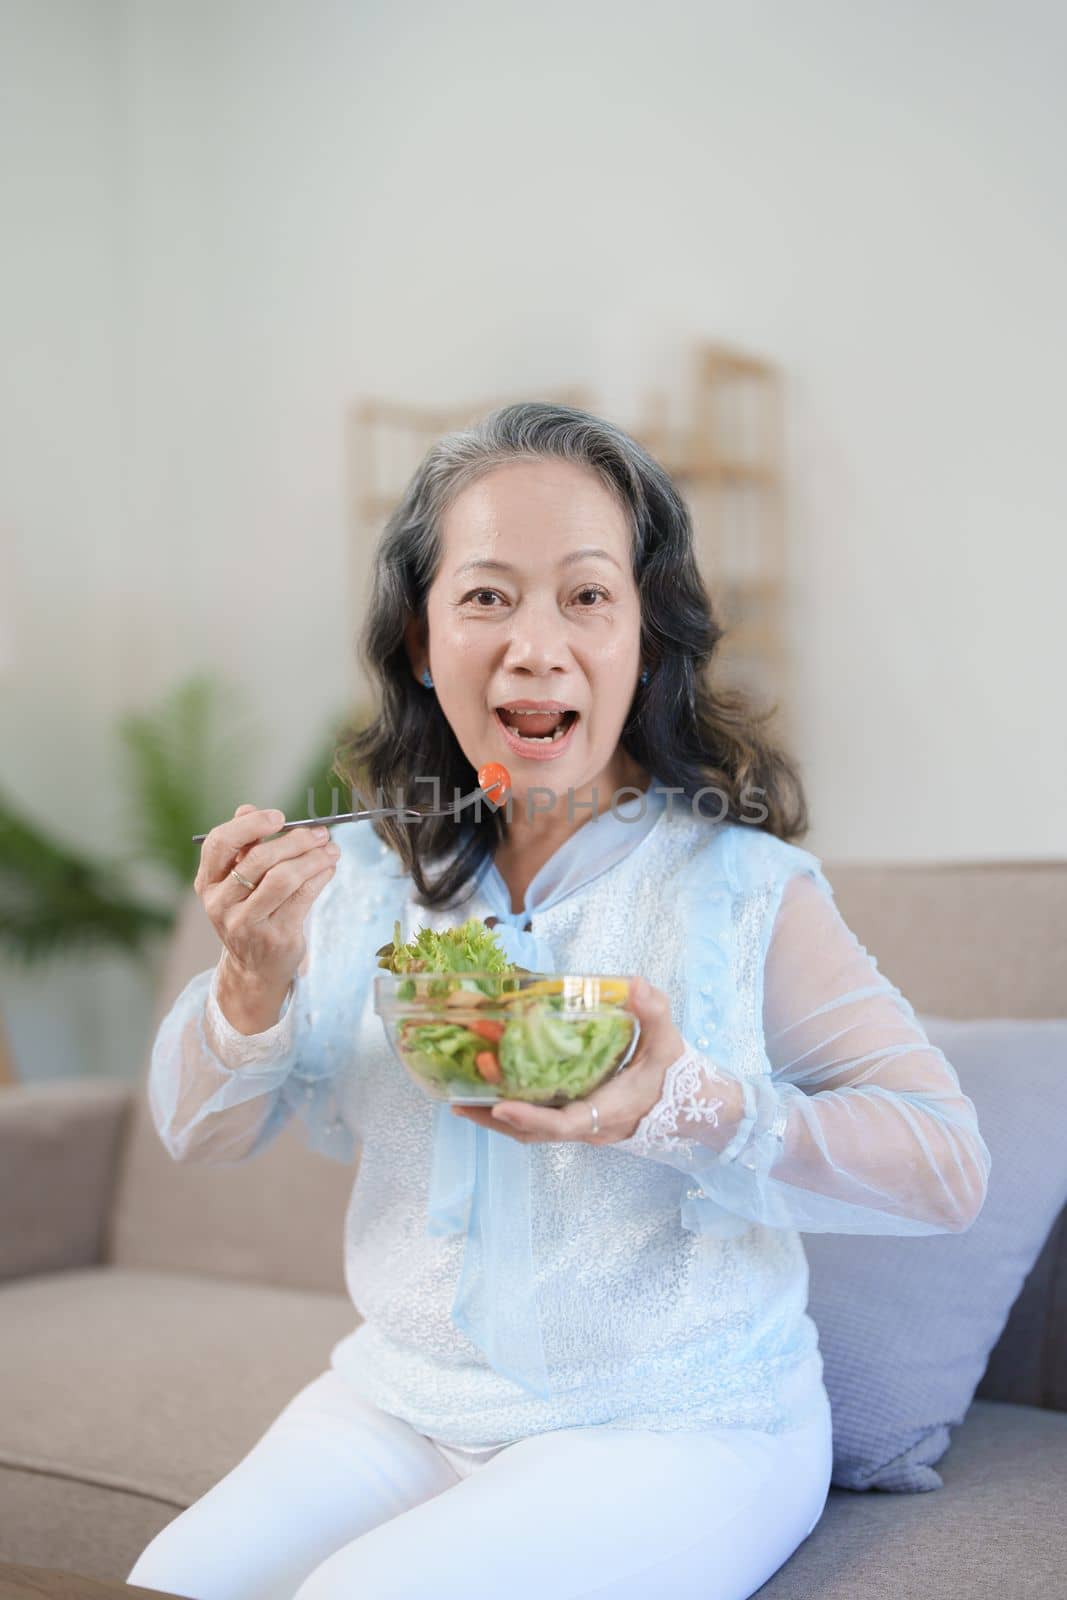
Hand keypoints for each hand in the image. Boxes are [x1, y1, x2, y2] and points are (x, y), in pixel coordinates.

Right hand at [194, 802, 340, 1026]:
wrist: (254, 968)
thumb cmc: (250, 913)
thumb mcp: (237, 883)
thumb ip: (243, 847)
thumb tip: (247, 808)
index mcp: (208, 883)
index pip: (220, 844)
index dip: (249, 825)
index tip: (279, 817)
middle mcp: (221, 904)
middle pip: (259, 859)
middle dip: (295, 840)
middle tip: (320, 832)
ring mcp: (246, 923)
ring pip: (284, 878)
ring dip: (313, 858)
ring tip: (331, 848)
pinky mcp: (275, 937)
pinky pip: (303, 898)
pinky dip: (320, 877)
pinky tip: (329, 868)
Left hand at [451, 975, 687, 1145]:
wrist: (692, 1109)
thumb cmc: (675, 1077)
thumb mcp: (667, 1042)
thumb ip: (653, 1012)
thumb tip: (635, 983)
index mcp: (608, 1110)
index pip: (564, 1124)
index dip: (531, 1118)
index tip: (502, 1105)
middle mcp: (590, 1125)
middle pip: (535, 1134)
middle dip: (496, 1120)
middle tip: (459, 1103)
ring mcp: (582, 1127)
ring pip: (533, 1132)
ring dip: (498, 1120)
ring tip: (462, 1102)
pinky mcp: (578, 1120)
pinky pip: (539, 1124)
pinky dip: (513, 1114)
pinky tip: (492, 1095)